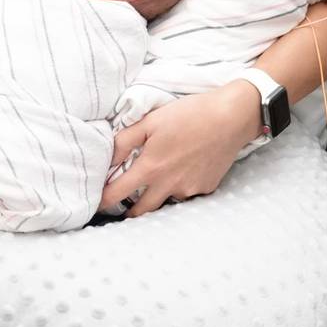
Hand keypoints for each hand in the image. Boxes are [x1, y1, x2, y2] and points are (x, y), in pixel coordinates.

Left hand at [98, 81, 258, 216]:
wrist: (230, 117)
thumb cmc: (189, 114)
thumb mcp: (151, 121)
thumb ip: (125, 141)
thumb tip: (107, 158)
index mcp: (151, 167)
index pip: (117, 194)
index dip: (102, 201)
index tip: (95, 204)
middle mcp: (168, 185)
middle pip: (141, 211)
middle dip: (129, 212)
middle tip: (122, 207)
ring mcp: (189, 189)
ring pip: (166, 201)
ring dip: (157, 196)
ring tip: (159, 180)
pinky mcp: (206, 188)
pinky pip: (187, 193)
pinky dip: (181, 185)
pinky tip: (186, 168)